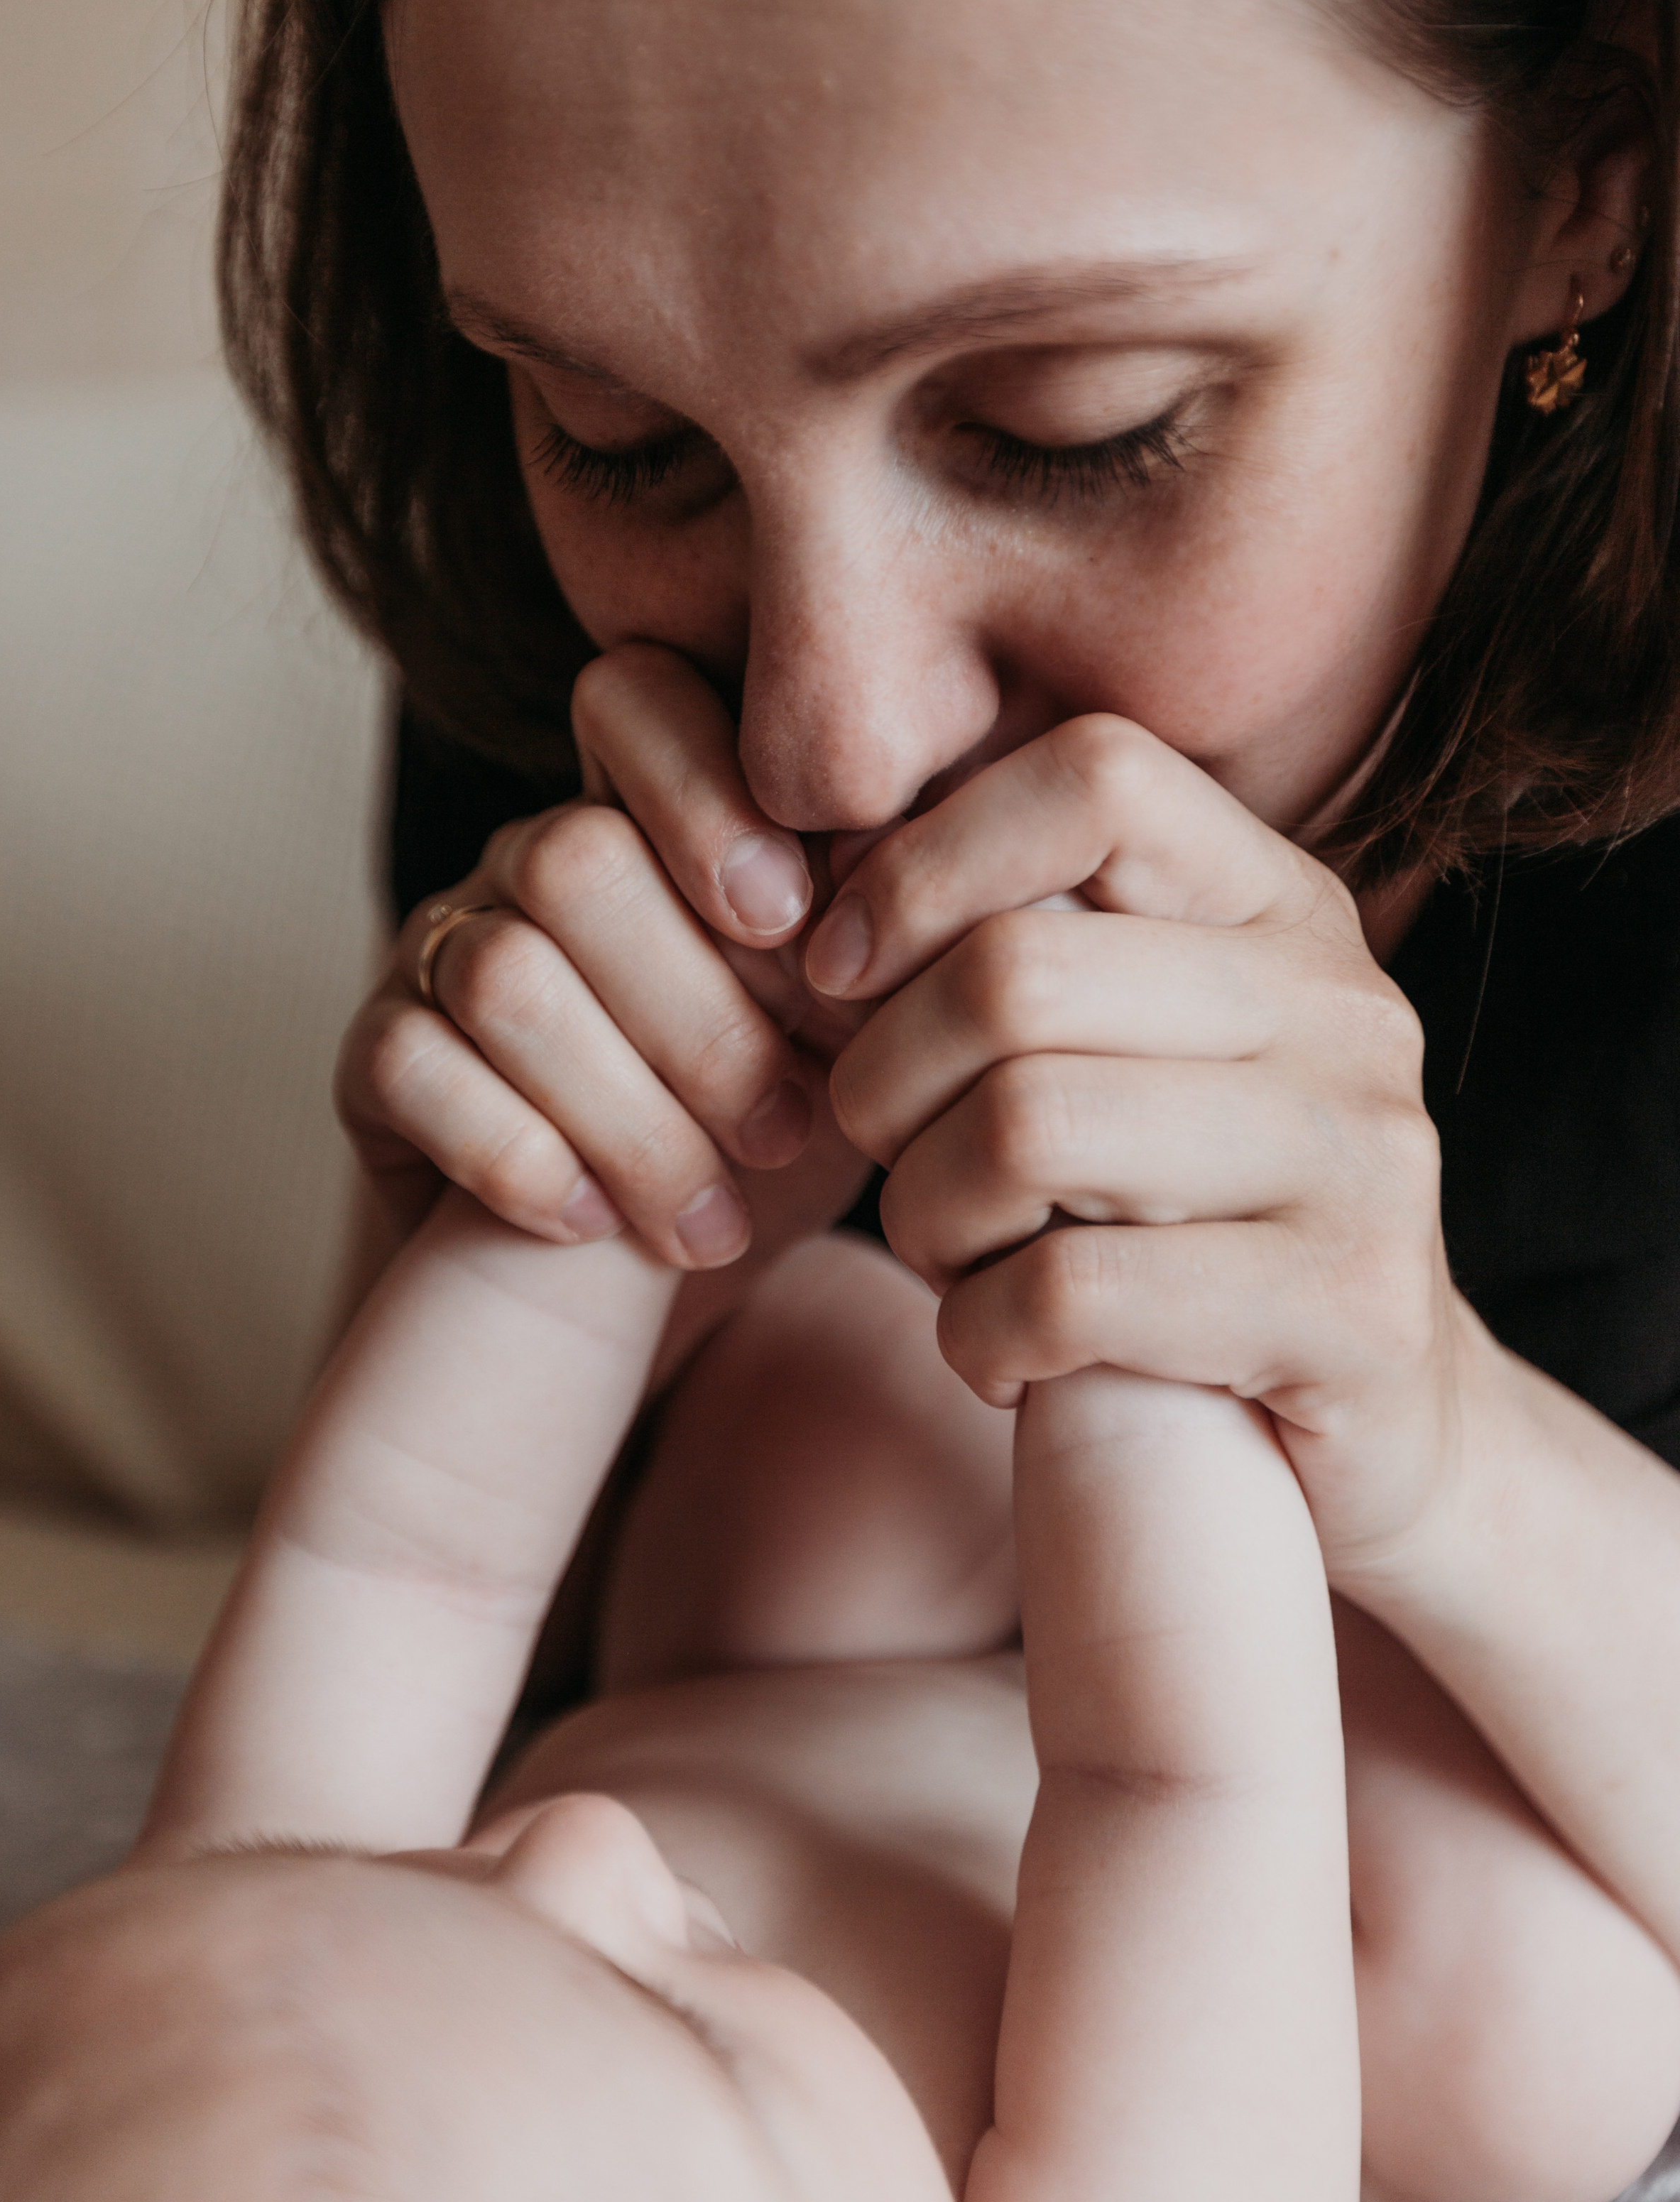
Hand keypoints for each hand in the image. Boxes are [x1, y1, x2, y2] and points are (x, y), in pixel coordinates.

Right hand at [336, 644, 870, 1270]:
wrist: (661, 1271)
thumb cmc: (782, 1129)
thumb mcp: (861, 1031)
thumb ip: (897, 940)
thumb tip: (970, 883)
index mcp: (655, 811)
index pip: (636, 699)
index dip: (705, 788)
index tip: (795, 919)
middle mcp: (534, 856)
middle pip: (575, 862)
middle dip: (697, 1014)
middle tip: (786, 1130)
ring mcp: (444, 947)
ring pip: (505, 977)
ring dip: (628, 1114)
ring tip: (711, 1216)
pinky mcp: (379, 1053)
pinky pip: (413, 1066)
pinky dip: (518, 1157)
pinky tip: (594, 1225)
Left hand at [813, 714, 1471, 1581]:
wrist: (1379, 1422)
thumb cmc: (1187, 1215)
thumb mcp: (1129, 1045)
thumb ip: (1025, 940)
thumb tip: (821, 852)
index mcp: (1282, 904)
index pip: (1094, 779)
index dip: (924, 864)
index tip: (841, 972)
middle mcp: (1342, 1006)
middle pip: (1015, 974)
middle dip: (884, 1081)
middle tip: (890, 1155)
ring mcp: (1365, 1158)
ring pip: (1025, 1130)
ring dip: (926, 1217)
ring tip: (950, 1259)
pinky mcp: (1350, 1312)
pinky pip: (1067, 1293)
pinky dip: (977, 1335)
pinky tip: (1001, 1355)